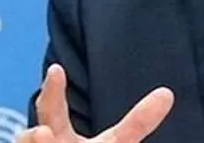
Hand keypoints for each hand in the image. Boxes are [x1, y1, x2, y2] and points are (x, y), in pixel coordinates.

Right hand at [16, 64, 174, 142]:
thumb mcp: (116, 142)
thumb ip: (138, 122)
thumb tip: (167, 94)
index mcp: (59, 135)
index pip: (52, 110)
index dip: (54, 92)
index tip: (56, 69)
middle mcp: (46, 142)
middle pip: (36, 132)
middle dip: (38, 125)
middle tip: (44, 121)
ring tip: (45, 137)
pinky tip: (46, 139)